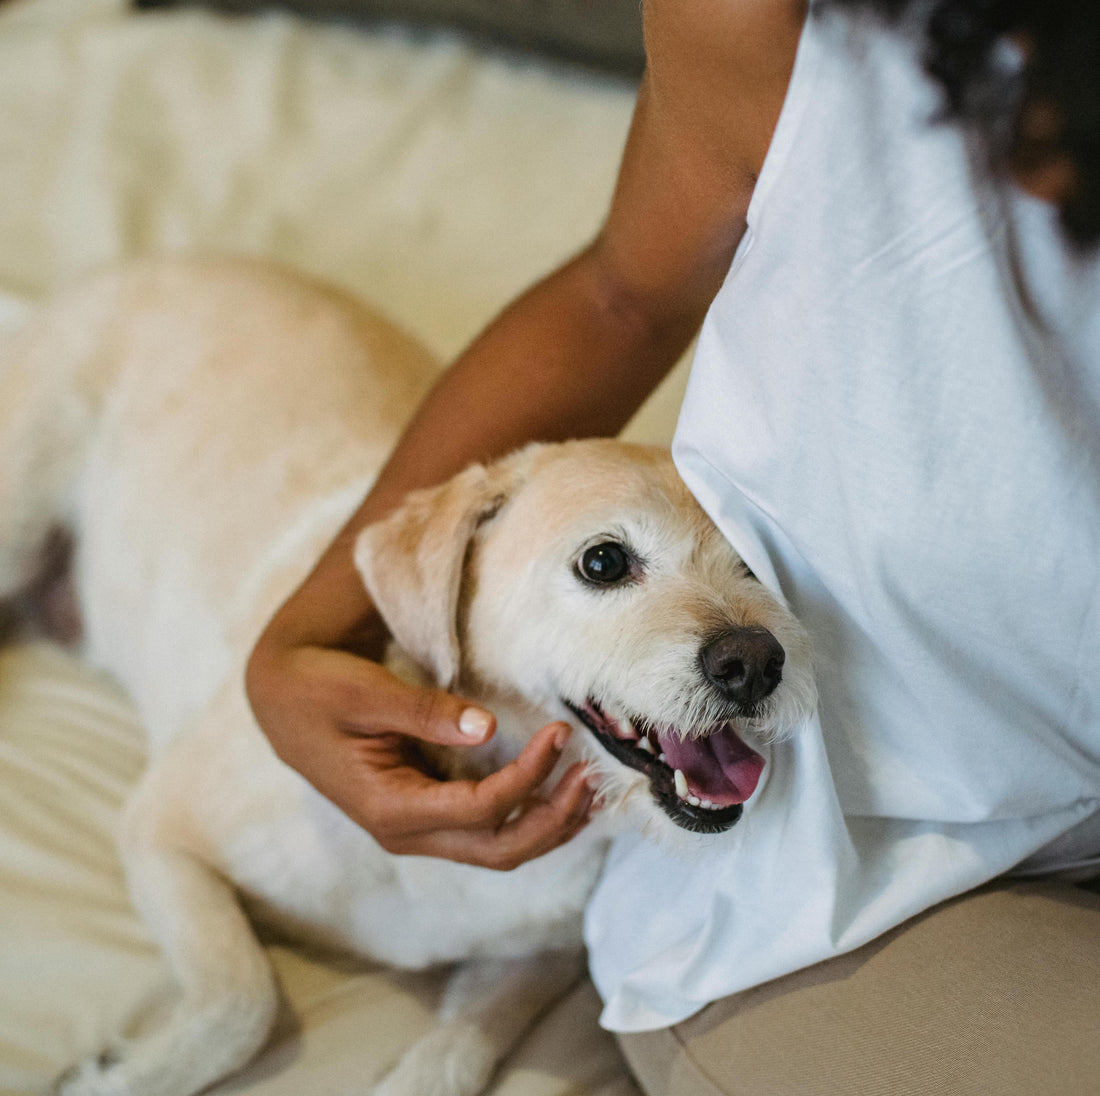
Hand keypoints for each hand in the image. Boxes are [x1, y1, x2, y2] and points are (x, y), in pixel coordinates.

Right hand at [245, 627, 597, 870]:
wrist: (282, 700)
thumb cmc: (319, 690)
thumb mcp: (365, 693)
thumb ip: (423, 712)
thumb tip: (485, 725)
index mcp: (389, 807)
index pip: (480, 809)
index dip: (527, 776)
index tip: (558, 732)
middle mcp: (406, 831)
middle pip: (498, 848)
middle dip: (552, 818)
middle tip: (590, 775)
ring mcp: (416, 828)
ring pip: (497, 849)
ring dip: (547, 825)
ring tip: (588, 788)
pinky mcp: (425, 813)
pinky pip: (486, 831)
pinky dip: (527, 817)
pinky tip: (556, 792)